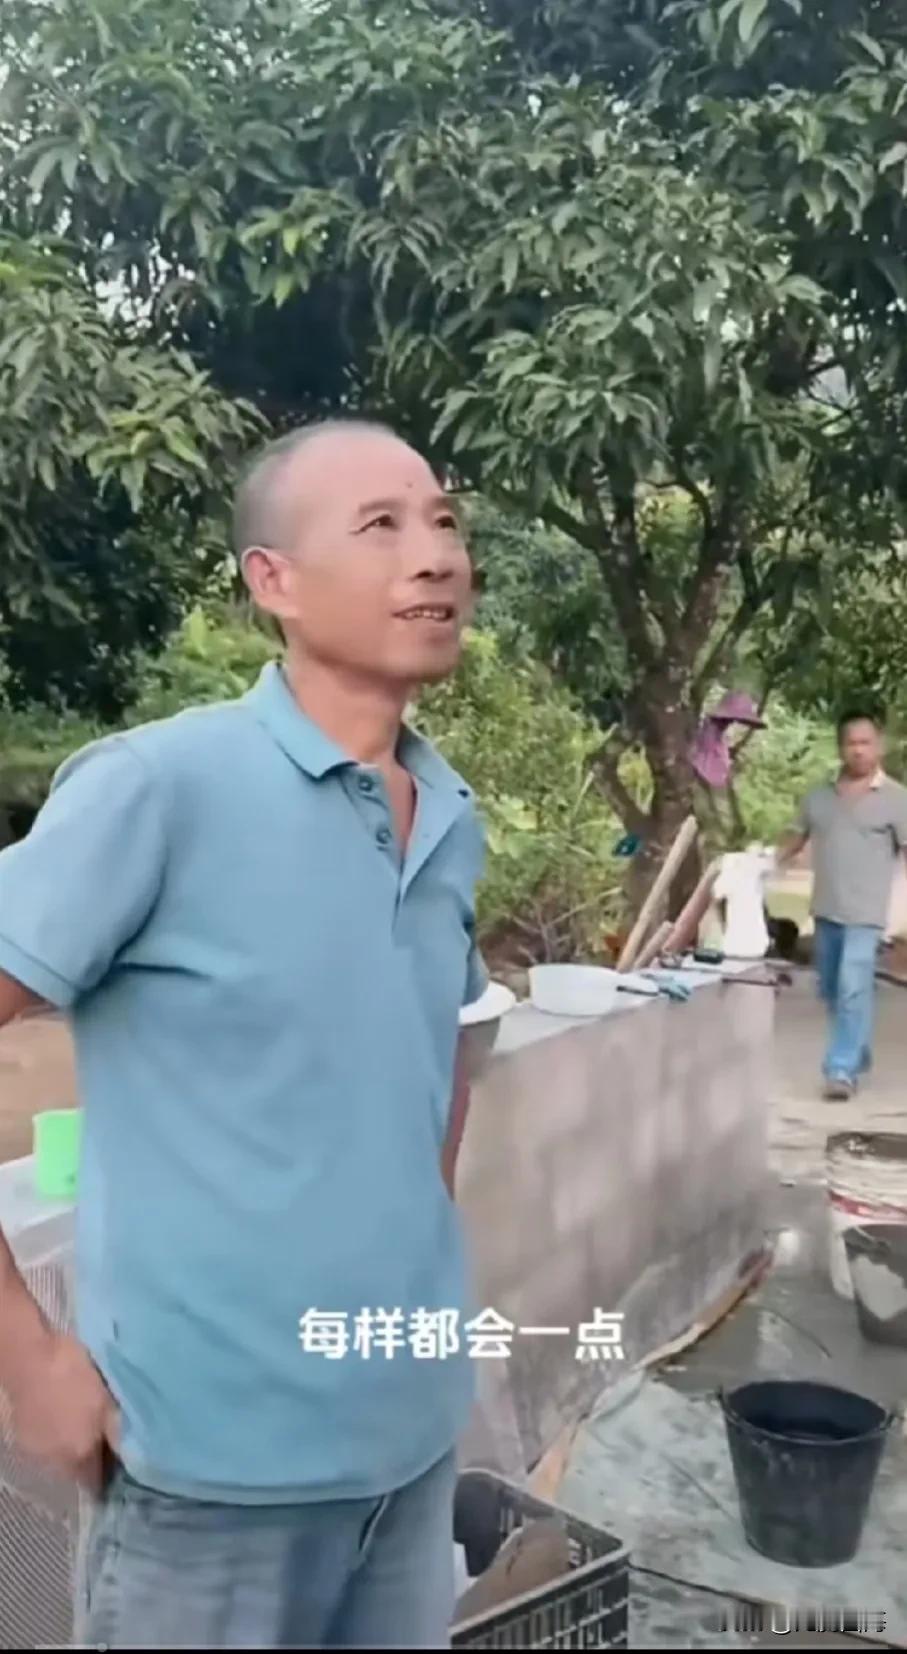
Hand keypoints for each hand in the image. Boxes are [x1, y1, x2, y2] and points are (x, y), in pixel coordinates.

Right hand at [6, 1330, 119, 1492]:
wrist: (31, 1357)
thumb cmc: (76, 1377)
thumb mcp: (108, 1403)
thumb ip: (120, 1434)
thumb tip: (135, 1457)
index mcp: (78, 1459)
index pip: (97, 1485)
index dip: (112, 1476)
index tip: (124, 1463)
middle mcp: (53, 1465)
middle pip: (78, 1473)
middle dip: (92, 1459)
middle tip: (107, 1435)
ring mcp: (35, 1451)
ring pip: (61, 1458)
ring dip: (73, 1447)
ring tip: (85, 1421)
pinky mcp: (22, 1435)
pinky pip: (47, 1443)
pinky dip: (57, 1435)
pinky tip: (64, 1414)